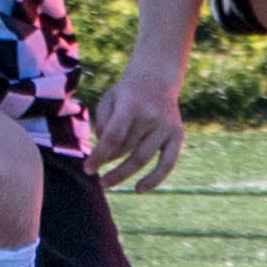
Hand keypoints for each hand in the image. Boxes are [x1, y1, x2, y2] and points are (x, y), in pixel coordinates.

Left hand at [83, 54, 186, 192]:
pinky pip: (167, 163)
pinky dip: (154, 179)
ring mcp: (167, 126)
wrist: (157, 76)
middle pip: (126, 149)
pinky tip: (138, 189)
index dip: (99, 156)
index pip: (114, 137)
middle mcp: (152, 115)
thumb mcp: (109, 100)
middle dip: (108, 164)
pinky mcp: (177, 135)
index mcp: (132, 103)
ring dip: (123, 174)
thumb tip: (104, 154)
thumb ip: (104, 125)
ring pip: (142, 158)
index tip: (88, 169)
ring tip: (107, 183)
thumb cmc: (127, 92)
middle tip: (96, 178)